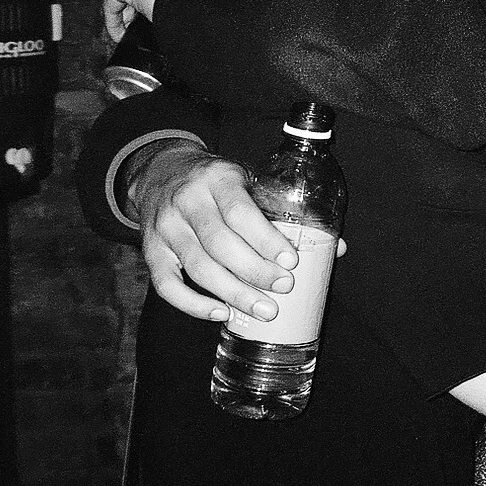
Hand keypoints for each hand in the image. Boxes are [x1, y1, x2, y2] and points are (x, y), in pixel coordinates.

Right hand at [132, 140, 302, 321]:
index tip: (291, 260)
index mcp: (218, 179)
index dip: (266, 239)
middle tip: (283, 288)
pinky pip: (167, 284)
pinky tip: (221, 314)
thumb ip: (282, 210)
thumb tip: (334, 249)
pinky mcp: (152, 250)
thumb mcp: (247, 180)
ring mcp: (166, 227)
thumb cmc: (217, 182)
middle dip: (254, 271)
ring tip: (264, 309)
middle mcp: (188, 201)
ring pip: (197, 266)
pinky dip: (193, 305)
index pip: (241, 211)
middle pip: (220, 243)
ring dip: (232, 293)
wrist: (161, 170)